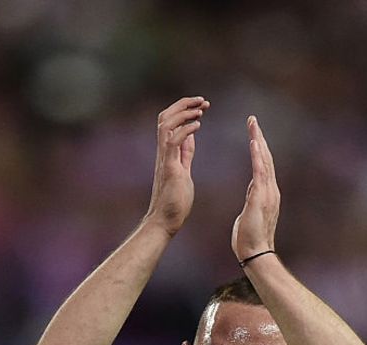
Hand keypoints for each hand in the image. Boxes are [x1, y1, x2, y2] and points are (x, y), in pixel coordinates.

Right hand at [144, 97, 207, 235]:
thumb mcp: (183, 169)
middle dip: (184, 104)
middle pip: (165, 117)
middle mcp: (163, 152)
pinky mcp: (169, 168)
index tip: (201, 105)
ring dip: (184, 113)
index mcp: (168, 152)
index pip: (170, 121)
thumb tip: (190, 136)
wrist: (166, 221)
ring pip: (166, 125)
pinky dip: (185, 130)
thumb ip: (185, 152)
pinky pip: (173, 142)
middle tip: (202, 101)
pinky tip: (198, 126)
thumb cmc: (175, 201)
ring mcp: (165, 159)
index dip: (185, 109)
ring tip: (201, 110)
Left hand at [231, 116, 279, 260]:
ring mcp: (268, 192)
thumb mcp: (249, 213)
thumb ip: (253, 199)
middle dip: (259, 137)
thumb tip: (253, 190)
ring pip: (264, 160)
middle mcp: (270, 189)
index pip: (262, 164)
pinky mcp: (261, 197)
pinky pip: (260, 172)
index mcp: (265, 192)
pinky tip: (254, 143)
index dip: (258, 147)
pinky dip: (258, 156)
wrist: (255, 253)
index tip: (252, 132)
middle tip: (252, 119)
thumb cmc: (249, 238)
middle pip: (265, 157)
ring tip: (253, 124)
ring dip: (258, 141)